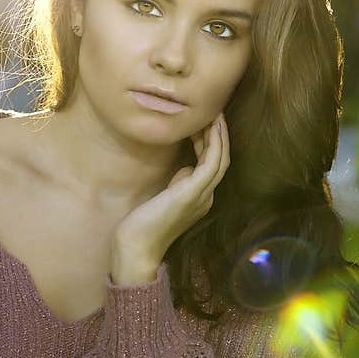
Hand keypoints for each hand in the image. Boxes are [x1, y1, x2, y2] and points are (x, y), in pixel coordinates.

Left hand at [110, 111, 230, 285]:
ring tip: (215, 112)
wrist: (137, 247)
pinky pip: (212, 162)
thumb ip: (178, 183)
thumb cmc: (143, 224)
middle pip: (221, 159)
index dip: (210, 141)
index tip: (204, 121)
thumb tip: (186, 167)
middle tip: (214, 110)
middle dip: (219, 134)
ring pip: (220, 158)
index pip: (212, 164)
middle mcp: (206, 196)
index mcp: (200, 198)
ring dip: (220, 134)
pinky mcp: (194, 192)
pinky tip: (211, 126)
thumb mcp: (165, 197)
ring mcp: (202, 195)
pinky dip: (214, 143)